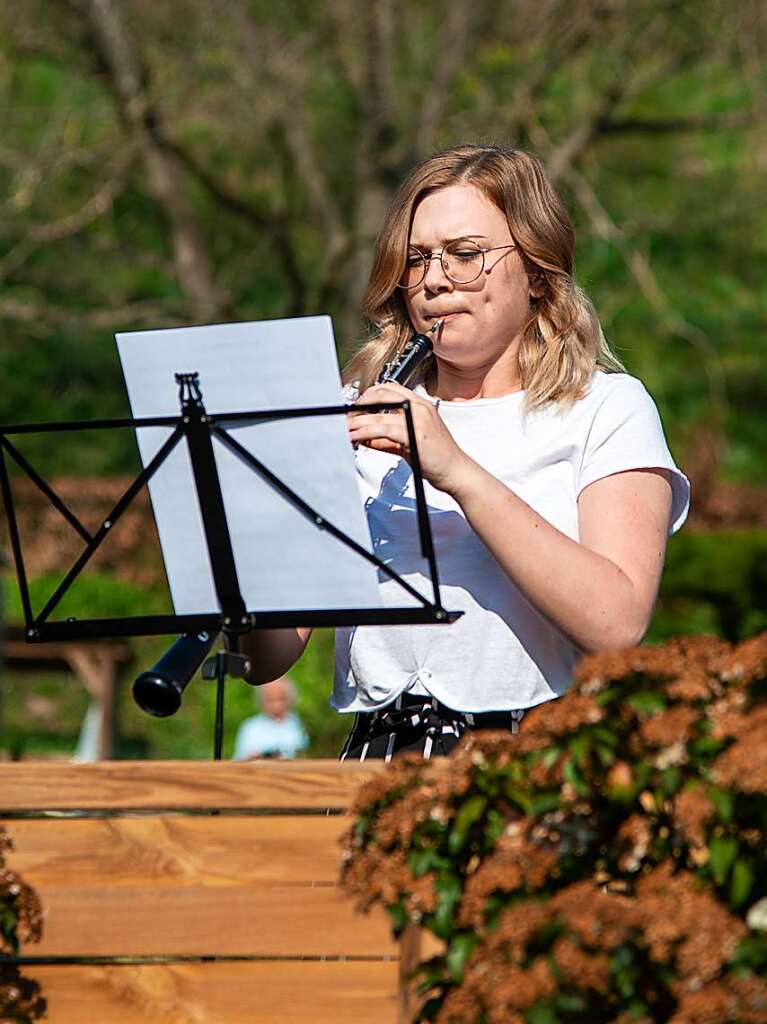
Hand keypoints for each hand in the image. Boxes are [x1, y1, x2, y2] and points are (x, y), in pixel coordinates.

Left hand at [348, 382, 470, 493]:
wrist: (457, 473)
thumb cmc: (437, 460)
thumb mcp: (407, 445)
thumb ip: (385, 440)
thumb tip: (363, 438)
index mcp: (420, 405)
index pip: (389, 389)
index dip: (368, 396)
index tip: (355, 409)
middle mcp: (420, 407)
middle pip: (382, 393)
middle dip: (360, 404)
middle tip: (347, 418)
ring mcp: (419, 418)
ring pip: (379, 411)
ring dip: (357, 421)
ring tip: (345, 429)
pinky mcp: (415, 434)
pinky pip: (383, 428)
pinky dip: (365, 432)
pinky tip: (355, 437)